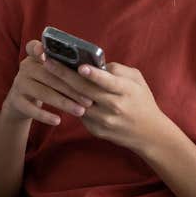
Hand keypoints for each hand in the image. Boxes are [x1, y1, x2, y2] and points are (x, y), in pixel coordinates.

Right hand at [1, 41, 96, 125]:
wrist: (22, 102)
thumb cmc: (46, 84)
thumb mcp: (50, 72)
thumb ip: (64, 68)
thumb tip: (91, 72)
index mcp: (34, 56)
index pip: (33, 47)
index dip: (38, 49)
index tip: (45, 54)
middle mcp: (25, 68)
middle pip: (48, 76)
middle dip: (71, 88)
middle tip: (89, 100)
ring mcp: (19, 84)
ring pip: (43, 93)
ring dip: (63, 103)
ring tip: (80, 111)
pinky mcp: (16, 101)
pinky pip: (31, 109)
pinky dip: (45, 115)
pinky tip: (58, 120)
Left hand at [39, 57, 180, 155]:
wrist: (149, 134)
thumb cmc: (142, 101)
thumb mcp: (137, 81)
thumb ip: (118, 70)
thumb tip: (95, 64)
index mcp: (126, 91)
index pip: (108, 82)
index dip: (93, 75)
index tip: (80, 66)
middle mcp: (114, 106)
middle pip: (85, 90)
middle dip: (64, 74)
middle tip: (47, 62)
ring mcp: (104, 120)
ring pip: (77, 102)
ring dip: (60, 87)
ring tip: (46, 73)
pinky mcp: (96, 130)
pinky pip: (79, 113)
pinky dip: (68, 101)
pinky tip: (57, 90)